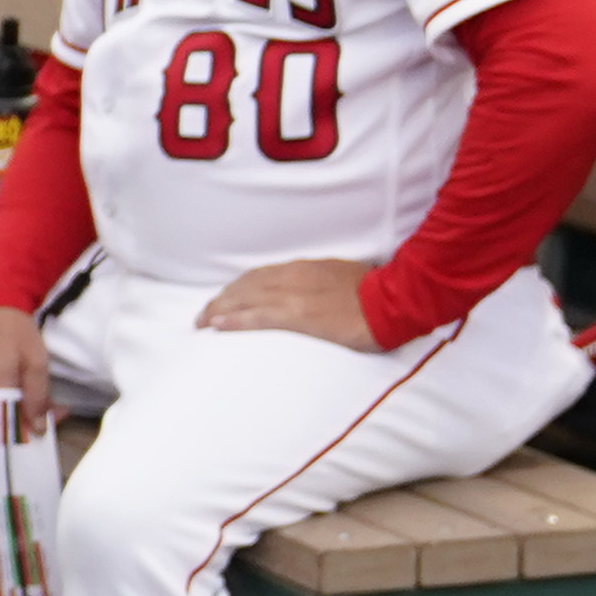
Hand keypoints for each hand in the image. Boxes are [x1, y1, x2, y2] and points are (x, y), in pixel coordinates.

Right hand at [0, 305, 58, 431]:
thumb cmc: (15, 331)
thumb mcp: (36, 362)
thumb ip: (38, 397)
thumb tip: (38, 429)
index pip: (8, 425)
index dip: (27, 432)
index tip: (43, 430)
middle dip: (21, 427)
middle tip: (44, 420)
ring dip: (10, 420)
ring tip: (33, 414)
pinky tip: (15, 406)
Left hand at [195, 258, 382, 348]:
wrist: (394, 300)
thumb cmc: (376, 291)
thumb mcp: (342, 277)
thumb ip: (321, 282)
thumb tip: (313, 293)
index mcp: (304, 269)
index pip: (260, 276)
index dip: (238, 287)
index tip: (225, 297)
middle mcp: (293, 277)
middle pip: (245, 286)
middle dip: (222, 299)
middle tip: (203, 314)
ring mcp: (294, 295)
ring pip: (244, 299)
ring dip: (219, 310)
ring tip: (201, 322)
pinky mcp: (298, 315)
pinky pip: (257, 317)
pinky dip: (233, 321)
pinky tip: (217, 326)